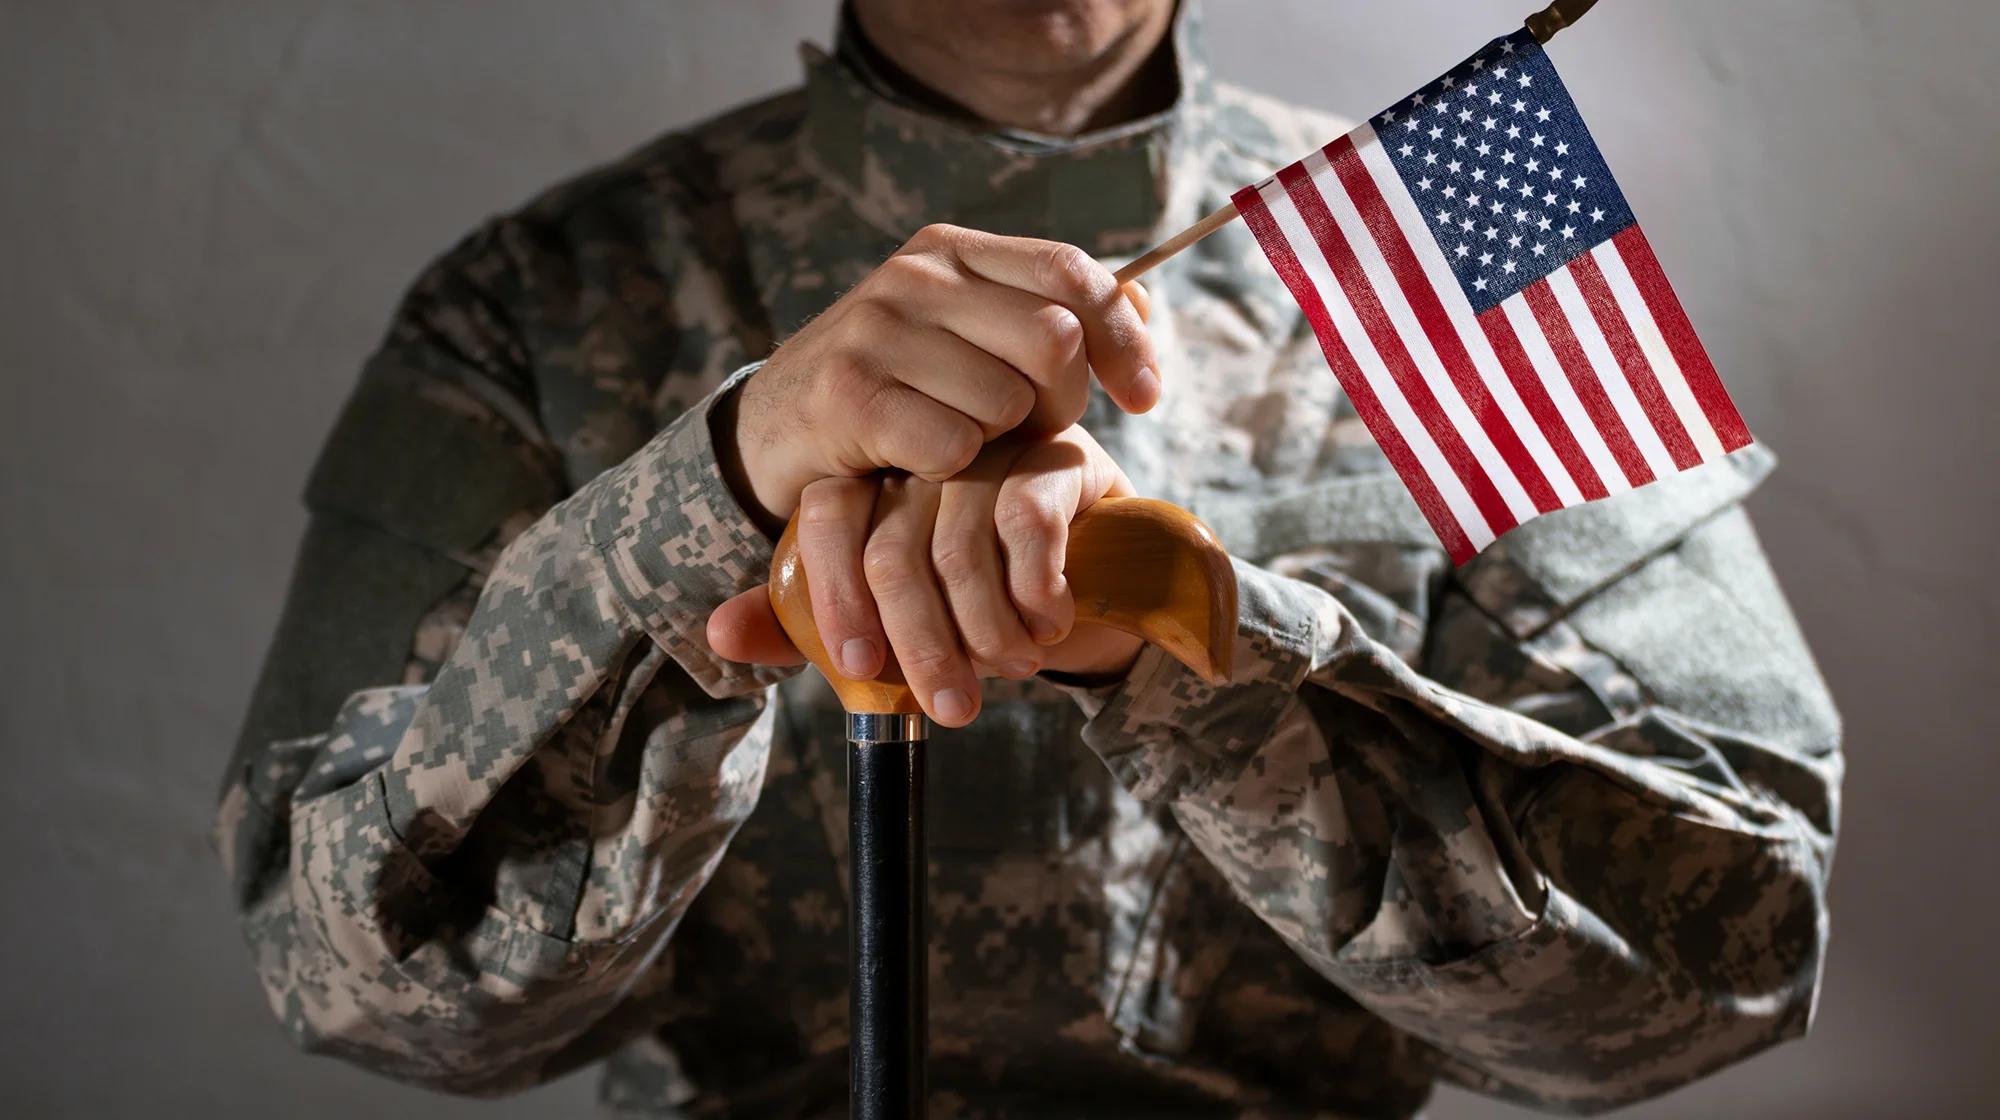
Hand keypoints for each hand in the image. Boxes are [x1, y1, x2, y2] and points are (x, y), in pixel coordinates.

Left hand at [707, 427, 1146, 726]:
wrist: (1095, 579)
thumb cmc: (978, 603)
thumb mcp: (888, 623)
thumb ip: (803, 629)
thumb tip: (716, 634)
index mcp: (870, 486)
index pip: (827, 520)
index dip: (837, 602)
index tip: (861, 672)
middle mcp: (921, 462)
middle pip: (891, 550)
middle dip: (919, 647)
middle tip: (952, 708)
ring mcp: (990, 452)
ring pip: (957, 549)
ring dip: (983, 632)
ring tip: (1011, 668)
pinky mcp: (1055, 458)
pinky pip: (1027, 525)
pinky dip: (1035, 594)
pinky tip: (1049, 623)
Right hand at [713, 223, 1155, 534]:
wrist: (774, 433)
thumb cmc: (896, 393)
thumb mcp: (966, 339)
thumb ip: (1049, 317)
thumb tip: (1146, 301)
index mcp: (952, 253)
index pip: (1073, 273)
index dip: (1124, 337)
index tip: (1145, 397)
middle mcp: (914, 277)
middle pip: (1055, 341)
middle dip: (1057, 403)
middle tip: (1016, 431)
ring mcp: (876, 330)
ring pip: (1007, 402)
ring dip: (995, 444)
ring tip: (954, 443)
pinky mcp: (849, 396)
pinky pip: (954, 447)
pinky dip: (949, 472)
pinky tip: (916, 466)